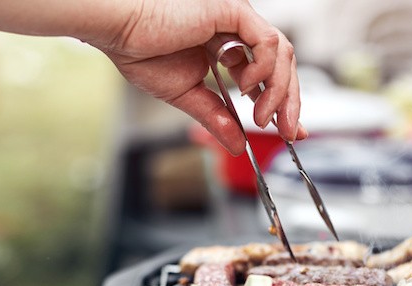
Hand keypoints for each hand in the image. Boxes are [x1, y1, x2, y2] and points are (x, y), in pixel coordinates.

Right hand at [87, 0, 306, 154]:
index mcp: (226, 49)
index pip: (268, 75)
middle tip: (290, 131)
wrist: (120, 32)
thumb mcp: (187, 96)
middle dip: (290, 101)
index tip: (292, 130)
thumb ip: (216, 119)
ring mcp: (237, 20)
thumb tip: (237, 146)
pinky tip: (246, 86)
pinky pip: (267, 40)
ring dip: (278, 90)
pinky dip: (264, 68)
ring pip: (281, 53)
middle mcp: (236, 32)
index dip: (284, 102)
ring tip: (261, 116)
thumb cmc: (141, 51)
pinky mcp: (233, 11)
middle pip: (283, 65)